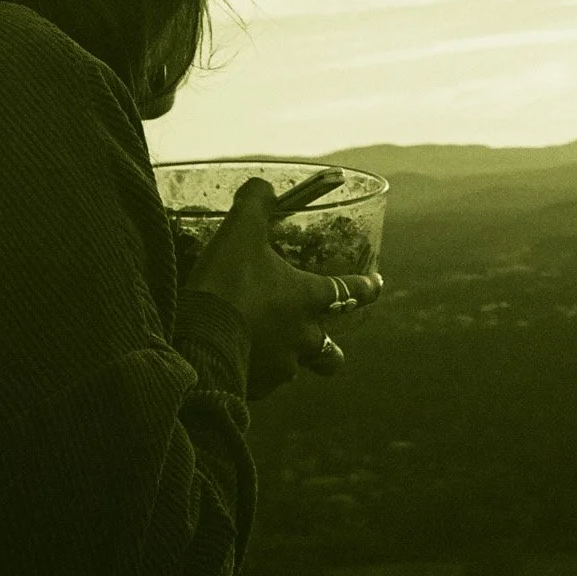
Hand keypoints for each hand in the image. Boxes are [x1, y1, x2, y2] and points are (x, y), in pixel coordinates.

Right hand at [182, 177, 384, 399]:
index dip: (367, 287)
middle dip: (330, 350)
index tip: (378, 284)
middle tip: (319, 340)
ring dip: (284, 358)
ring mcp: (281, 368)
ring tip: (261, 346)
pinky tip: (234, 360)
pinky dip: (253, 371)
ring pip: (293, 369)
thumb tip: (262, 186)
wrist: (198, 341)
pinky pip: (261, 382)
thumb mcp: (240, 232)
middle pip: (331, 354)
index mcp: (308, 299)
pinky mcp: (255, 389)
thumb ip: (255, 204)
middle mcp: (303, 337)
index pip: (351, 292)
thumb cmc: (228, 284)